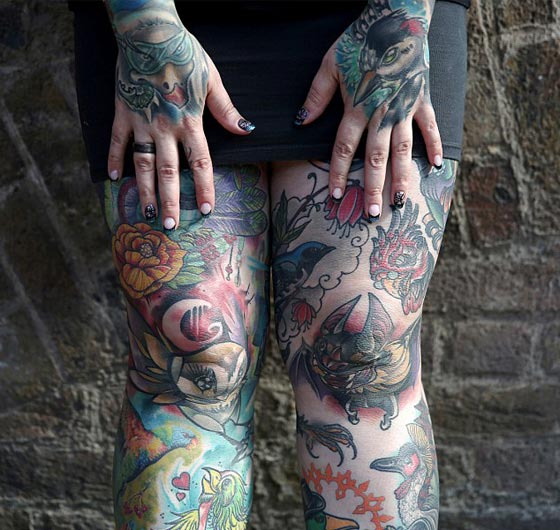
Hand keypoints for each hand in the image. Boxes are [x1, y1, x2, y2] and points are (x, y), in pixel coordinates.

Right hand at [107, 12, 253, 228]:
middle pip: (170, 172)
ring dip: (145, 190)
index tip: (206, 210)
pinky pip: (117, 142)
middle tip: (170, 225)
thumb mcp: (212, 81)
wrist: (150, 33)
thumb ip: (227, 110)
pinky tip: (114, 180)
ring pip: (143, 164)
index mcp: (190, 122)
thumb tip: (246, 131)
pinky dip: (114, 160)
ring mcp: (141, 122)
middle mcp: (165, 128)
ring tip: (147, 214)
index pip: (201, 163)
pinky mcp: (123, 112)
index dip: (204, 188)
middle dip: (171, 201)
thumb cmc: (185, 55)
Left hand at [296, 1, 441, 218]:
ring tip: (400, 200)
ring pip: (402, 150)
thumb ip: (316, 96)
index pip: (344, 148)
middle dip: (372, 188)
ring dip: (401, 177)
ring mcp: (405, 107)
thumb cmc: (360, 41)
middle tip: (372, 214)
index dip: (339, 174)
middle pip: (375, 157)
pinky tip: (436, 166)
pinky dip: (434, 146)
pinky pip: (430, 127)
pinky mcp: (423, 99)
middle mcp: (381, 113)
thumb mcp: (330, 65)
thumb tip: (300, 122)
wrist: (397, 16)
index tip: (336, 197)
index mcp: (356, 107)